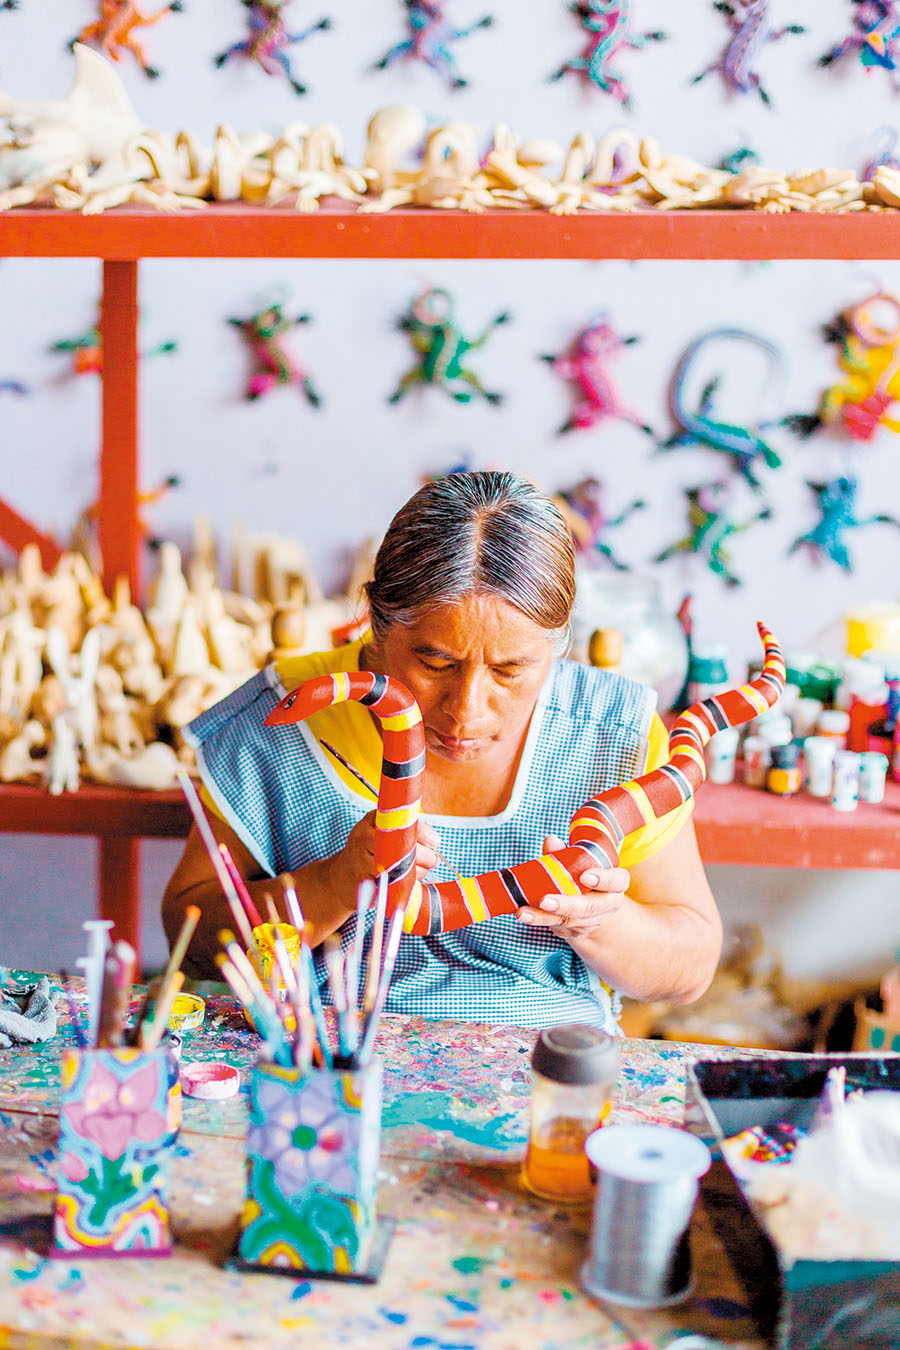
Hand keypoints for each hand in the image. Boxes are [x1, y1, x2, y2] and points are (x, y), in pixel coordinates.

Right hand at [339, 812, 440, 889]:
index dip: (423, 833)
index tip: (435, 843)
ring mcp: (361, 860)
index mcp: (371, 820)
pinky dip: (406, 885)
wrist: (341, 877)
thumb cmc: (370, 853)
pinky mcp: (364, 882)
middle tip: (434, 861)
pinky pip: (393, 884)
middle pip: (402, 846)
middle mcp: (363, 837)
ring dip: (418, 872)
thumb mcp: (383, 834)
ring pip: (400, 867)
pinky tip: (409, 882)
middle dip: (425, 856)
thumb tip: (433, 842)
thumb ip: (406, 833)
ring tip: (422, 872)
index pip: (402, 822)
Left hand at [515, 834, 629, 936]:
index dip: (603, 879)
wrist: (593, 906)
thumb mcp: (582, 861)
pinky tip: (523, 914)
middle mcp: (606, 905)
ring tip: (523, 912)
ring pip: (568, 921)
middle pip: (589, 908)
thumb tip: (551, 841)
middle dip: (566, 905)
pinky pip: (555, 926)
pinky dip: (537, 920)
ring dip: (543, 917)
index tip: (585, 876)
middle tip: (545, 901)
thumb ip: (568, 852)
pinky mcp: (574, 931)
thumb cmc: (586, 874)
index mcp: (615, 884)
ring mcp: (591, 922)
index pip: (616, 881)